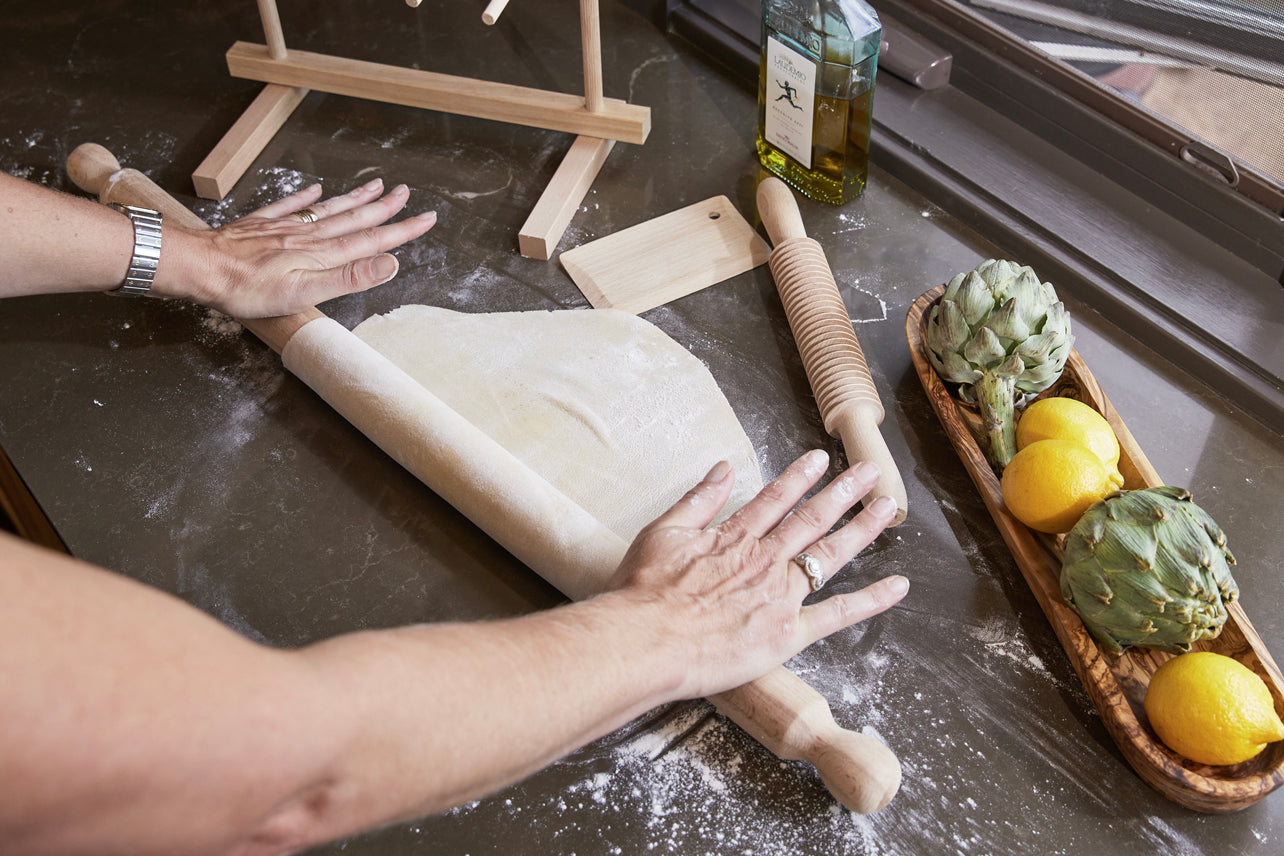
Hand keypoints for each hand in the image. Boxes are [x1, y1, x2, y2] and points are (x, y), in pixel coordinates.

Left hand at [162, 178, 436, 317]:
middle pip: (355, 218)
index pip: (372, 240)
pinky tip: (317, 188)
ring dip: (355, 197)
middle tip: (408, 192)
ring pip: (329, 209)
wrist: (201, 268)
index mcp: (323, 254)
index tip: (427, 218)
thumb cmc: (249, 288)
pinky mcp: (262, 225)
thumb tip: (390, 263)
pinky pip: (290, 205)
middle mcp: (309, 236)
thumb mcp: (305, 292)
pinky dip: (307, 197)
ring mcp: (286, 227)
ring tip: (376, 184)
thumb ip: (349, 276)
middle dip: (385, 207)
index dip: (402, 230)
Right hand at [608, 449, 907, 699]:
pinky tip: (898, 585)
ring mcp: (781, 594)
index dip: (800, 476)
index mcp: (735, 536)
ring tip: (887, 507)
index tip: (821, 459)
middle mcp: (765, 558)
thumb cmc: (644, 592)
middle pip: (812, 518)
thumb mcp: (662, 532)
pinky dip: (871, 600)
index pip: (776, 498)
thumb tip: (722, 468)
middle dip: (845, 492)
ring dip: (862, 528)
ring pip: (831, 553)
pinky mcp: (789, 632)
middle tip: (871, 471)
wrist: (647, 640)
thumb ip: (698, 500)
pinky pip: (838, 614)